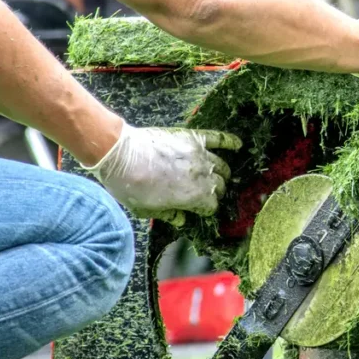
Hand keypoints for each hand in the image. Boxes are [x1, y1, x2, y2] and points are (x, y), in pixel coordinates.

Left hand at [84, 123, 238, 224]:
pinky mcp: (193, 138)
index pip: (212, 206)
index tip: (199, 209)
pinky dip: (230, 141)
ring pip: (221, 166)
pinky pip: (218, 138)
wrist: (120, 154)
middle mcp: (202, 177)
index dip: (205, 209)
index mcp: (194, 198)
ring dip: (221, 172)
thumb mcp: (148, 210)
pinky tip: (238, 144)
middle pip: (219, 186)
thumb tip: (183, 221)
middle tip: (205, 192)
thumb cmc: (130, 186)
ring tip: (217, 175)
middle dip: (214, 191)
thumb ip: (169, 216)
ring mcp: (200, 155)